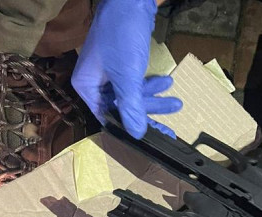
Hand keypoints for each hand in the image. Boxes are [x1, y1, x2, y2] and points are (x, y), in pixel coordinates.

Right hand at [72, 0, 181, 138]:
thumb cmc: (122, 34)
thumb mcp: (128, 76)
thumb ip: (132, 107)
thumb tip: (136, 135)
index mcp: (86, 86)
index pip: (107, 118)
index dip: (130, 127)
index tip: (153, 136)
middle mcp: (94, 82)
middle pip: (122, 108)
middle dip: (149, 111)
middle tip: (172, 113)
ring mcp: (108, 73)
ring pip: (132, 96)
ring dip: (154, 99)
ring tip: (176, 101)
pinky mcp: (122, 65)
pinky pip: (136, 83)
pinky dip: (150, 85)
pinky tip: (166, 83)